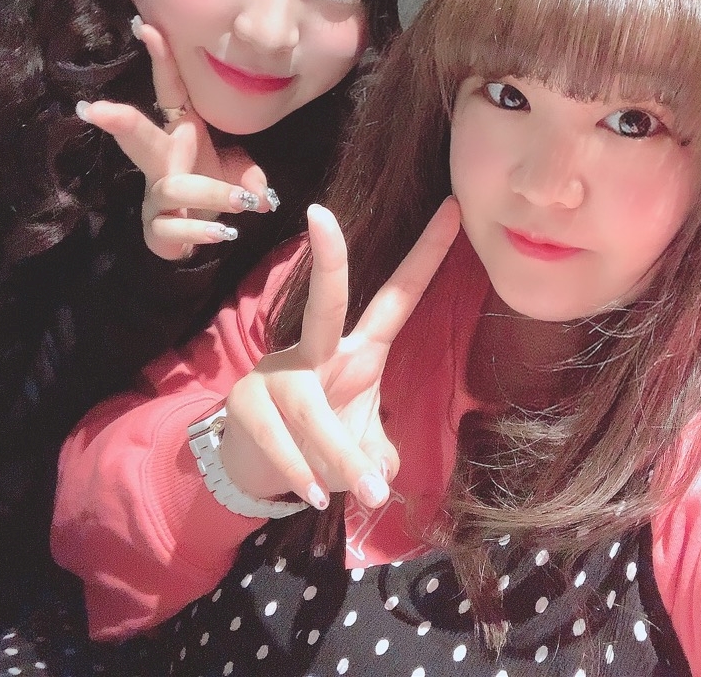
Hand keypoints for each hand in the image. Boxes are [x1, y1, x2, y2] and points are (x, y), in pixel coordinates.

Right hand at [76, 17, 276, 260]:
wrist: (195, 236)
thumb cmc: (211, 191)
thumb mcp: (239, 175)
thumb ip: (252, 176)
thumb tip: (264, 194)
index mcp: (180, 135)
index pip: (170, 93)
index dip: (160, 61)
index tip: (147, 27)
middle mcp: (163, 162)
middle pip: (139, 137)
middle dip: (122, 122)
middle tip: (96, 110)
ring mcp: (156, 196)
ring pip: (174, 187)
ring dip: (212, 190)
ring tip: (244, 200)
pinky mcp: (157, 228)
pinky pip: (175, 227)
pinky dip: (202, 230)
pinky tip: (223, 233)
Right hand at [221, 197, 460, 508]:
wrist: (254, 467)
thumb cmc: (320, 441)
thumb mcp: (362, 442)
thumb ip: (379, 452)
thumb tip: (382, 474)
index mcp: (359, 350)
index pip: (398, 297)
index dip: (427, 255)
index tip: (453, 206)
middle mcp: (316, 351)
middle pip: (324, 302)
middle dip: (327, 261)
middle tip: (320, 215)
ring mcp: (276, 374)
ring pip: (313, 410)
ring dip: (342, 457)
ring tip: (366, 494)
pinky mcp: (246, 404)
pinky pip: (284, 442)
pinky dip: (305, 474)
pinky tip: (316, 495)